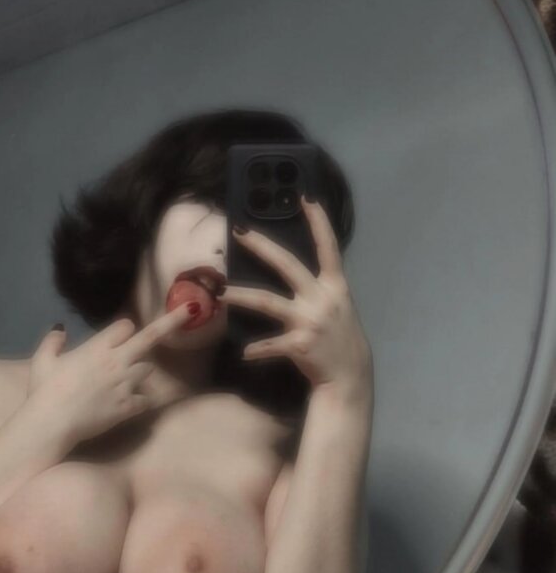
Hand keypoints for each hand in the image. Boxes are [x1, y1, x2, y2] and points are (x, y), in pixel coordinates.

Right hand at [27, 304, 193, 443]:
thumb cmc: (44, 390)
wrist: (51, 422)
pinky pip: (145, 400)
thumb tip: (60, 328)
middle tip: (192, 309)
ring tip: (125, 381)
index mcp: (98, 347)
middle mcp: (117, 361)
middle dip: (173, 321)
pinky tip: (132, 405)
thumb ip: (53, 341)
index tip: (119, 336)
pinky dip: (140, 401)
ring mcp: (125, 383)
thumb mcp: (43, 361)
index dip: (123, 330)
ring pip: (148, 369)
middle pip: (151, 337)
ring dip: (140, 372)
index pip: (125, 326)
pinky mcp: (128, 406)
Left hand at [221, 197, 372, 400]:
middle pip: (287, 264)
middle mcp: (322, 298)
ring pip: (267, 302)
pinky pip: (270, 344)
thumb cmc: (339, 337)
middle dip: (261, 246)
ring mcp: (310, 321)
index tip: (305, 196)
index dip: (318, 221)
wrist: (350, 376)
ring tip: (221, 293)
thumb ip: (318, 287)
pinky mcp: (300, 344)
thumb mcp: (337, 306)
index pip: (328, 246)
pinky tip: (244, 353)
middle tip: (239, 231)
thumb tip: (289, 268)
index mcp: (334, 286)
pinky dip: (257, 349)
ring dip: (241, 296)